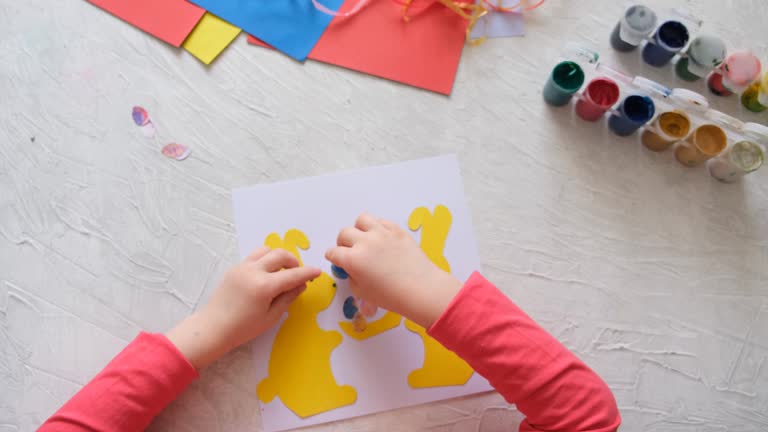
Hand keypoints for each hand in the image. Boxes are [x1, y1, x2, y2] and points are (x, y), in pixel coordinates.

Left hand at [166, 247, 320, 368]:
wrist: (213, 328)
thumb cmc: (243, 328)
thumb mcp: (271, 317)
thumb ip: (288, 298)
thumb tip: (300, 285)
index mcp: (264, 286)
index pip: (292, 275)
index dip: (307, 273)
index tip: (318, 271)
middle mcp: (253, 271)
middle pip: (280, 254)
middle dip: (293, 261)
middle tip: (297, 273)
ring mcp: (242, 267)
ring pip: (266, 250)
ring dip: (278, 257)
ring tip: (281, 271)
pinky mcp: (234, 268)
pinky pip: (254, 256)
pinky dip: (265, 260)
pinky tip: (265, 275)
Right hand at [325, 213, 461, 328]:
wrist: (421, 289)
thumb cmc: (391, 296)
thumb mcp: (363, 293)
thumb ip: (352, 278)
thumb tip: (352, 269)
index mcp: (352, 259)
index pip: (333, 252)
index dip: (333, 258)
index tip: (337, 261)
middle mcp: (364, 242)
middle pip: (344, 233)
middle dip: (343, 243)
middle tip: (350, 252)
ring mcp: (382, 233)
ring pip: (362, 220)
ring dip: (359, 229)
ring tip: (365, 240)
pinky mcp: (397, 230)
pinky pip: (381, 221)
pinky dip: (378, 228)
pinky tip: (382, 238)